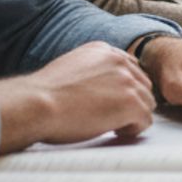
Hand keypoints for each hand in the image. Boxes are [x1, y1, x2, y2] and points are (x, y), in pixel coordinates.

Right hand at [0, 41, 155, 154]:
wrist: (34, 105)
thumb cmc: (42, 95)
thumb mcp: (70, 69)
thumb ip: (92, 72)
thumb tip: (102, 90)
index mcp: (103, 50)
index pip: (130, 68)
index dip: (124, 88)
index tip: (113, 101)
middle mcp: (119, 61)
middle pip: (142, 84)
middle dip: (131, 102)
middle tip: (112, 116)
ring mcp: (127, 82)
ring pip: (147, 103)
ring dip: (132, 116)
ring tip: (112, 125)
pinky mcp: (131, 103)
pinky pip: (145, 120)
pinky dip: (133, 129)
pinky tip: (115, 131)